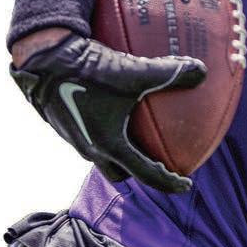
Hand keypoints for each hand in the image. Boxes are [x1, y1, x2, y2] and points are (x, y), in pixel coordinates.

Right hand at [10, 32, 206, 191]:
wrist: (44, 60)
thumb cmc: (89, 71)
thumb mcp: (136, 71)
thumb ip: (171, 73)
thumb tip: (202, 72)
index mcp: (108, 145)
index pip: (145, 175)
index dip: (169, 182)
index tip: (186, 185)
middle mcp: (90, 147)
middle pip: (121, 171)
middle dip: (142, 172)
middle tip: (163, 161)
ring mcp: (74, 136)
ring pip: (104, 154)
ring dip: (123, 150)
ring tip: (141, 135)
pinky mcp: (66, 122)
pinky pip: (92, 134)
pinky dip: (109, 129)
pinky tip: (118, 106)